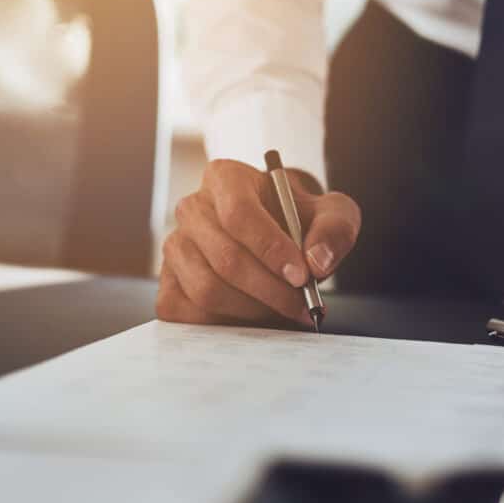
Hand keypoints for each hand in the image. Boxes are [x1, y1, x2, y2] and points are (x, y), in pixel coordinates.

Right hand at [157, 159, 360, 325]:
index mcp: (225, 178)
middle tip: (303, 304)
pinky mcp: (168, 282)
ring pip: (207, 290)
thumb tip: (317, 262)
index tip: (302, 276)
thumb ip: (335, 229)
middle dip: (271, 290)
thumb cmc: (300, 221)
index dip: (271, 249)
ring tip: (283, 309)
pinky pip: (189, 313)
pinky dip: (226, 324)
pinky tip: (254, 316)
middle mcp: (191, 208)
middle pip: (225, 258)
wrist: (278, 237)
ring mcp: (175, 246)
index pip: (238, 213)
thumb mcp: (332, 213)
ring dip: (253, 310)